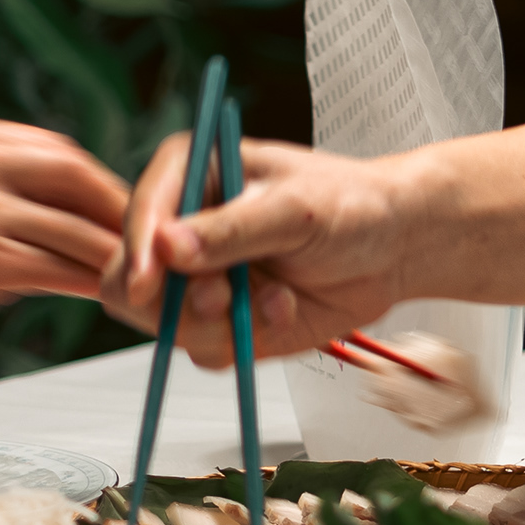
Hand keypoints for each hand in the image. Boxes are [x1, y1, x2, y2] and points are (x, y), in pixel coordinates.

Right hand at [0, 113, 130, 347]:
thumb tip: (56, 208)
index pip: (47, 146)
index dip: (89, 179)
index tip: (115, 205)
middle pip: (70, 171)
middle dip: (114, 206)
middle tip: (145, 235)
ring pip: (70, 225)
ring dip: (113, 251)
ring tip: (137, 274)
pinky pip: (56, 267)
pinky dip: (91, 281)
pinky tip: (108, 296)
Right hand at [103, 133, 408, 366]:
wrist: (393, 248)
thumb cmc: (352, 205)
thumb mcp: (297, 209)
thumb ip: (233, 229)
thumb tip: (168, 245)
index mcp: (190, 174)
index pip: (141, 214)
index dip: (139, 251)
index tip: (151, 283)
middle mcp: (184, 228)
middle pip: (131, 280)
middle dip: (174, 301)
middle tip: (222, 299)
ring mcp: (199, 279)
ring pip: (166, 325)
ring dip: (221, 323)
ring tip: (275, 299)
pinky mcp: (220, 321)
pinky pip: (206, 350)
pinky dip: (245, 340)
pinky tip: (282, 309)